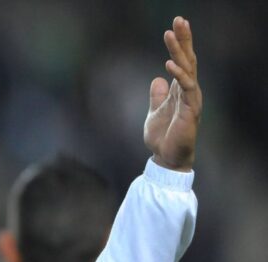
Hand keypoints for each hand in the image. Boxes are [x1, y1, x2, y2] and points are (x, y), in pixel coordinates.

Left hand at [144, 17, 201, 171]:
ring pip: (188, 69)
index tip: (174, 25)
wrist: (166, 159)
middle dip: (184, 39)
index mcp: (180, 90)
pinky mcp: (191, 110)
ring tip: (171, 34)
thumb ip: (157, 96)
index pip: (181, 61)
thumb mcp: (154, 112)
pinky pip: (187, 88)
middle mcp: (188, 91)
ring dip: (179, 51)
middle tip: (179, 19)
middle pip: (188, 59)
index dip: (179, 44)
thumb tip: (157, 79)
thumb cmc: (162, 138)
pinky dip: (179, 75)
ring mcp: (191, 99)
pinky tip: (169, 63)